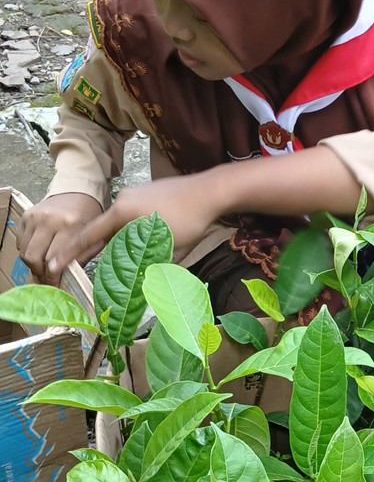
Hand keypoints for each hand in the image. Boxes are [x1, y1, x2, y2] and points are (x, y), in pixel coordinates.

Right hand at [18, 193, 103, 284]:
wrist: (78, 191)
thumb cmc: (90, 214)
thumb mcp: (95, 234)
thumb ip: (83, 255)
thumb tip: (68, 278)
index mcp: (70, 224)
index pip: (54, 258)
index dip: (53, 276)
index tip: (55, 286)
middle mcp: (49, 220)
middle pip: (34, 258)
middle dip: (40, 274)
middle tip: (47, 281)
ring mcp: (35, 217)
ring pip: (25, 252)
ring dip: (33, 265)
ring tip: (44, 270)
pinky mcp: (26, 216)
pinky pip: (20, 242)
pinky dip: (29, 251)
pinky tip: (41, 253)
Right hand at [52, 172, 226, 276]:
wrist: (212, 191)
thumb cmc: (192, 220)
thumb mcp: (170, 249)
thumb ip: (151, 268)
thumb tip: (139, 290)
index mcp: (123, 213)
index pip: (89, 236)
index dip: (71, 253)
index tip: (54, 264)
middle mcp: (123, 200)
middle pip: (100, 230)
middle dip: (87, 250)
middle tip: (69, 267)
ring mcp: (134, 194)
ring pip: (115, 223)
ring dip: (109, 242)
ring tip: (100, 260)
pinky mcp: (145, 193)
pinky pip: (128, 215)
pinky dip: (124, 231)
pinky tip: (127, 243)